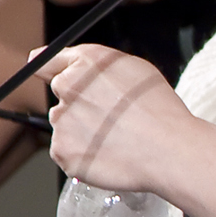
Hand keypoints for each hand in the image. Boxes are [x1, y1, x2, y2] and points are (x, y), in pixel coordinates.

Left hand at [39, 43, 199, 196]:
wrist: (168, 150)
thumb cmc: (159, 110)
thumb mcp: (135, 68)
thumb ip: (93, 62)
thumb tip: (54, 61)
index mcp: (86, 63)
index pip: (46, 62)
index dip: (50, 70)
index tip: (47, 75)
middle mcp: (68, 87)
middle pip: (61, 95)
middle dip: (79, 104)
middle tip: (110, 117)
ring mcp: (62, 120)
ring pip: (65, 125)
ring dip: (83, 131)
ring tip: (116, 138)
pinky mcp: (62, 150)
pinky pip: (67, 151)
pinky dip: (83, 154)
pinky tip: (109, 153)